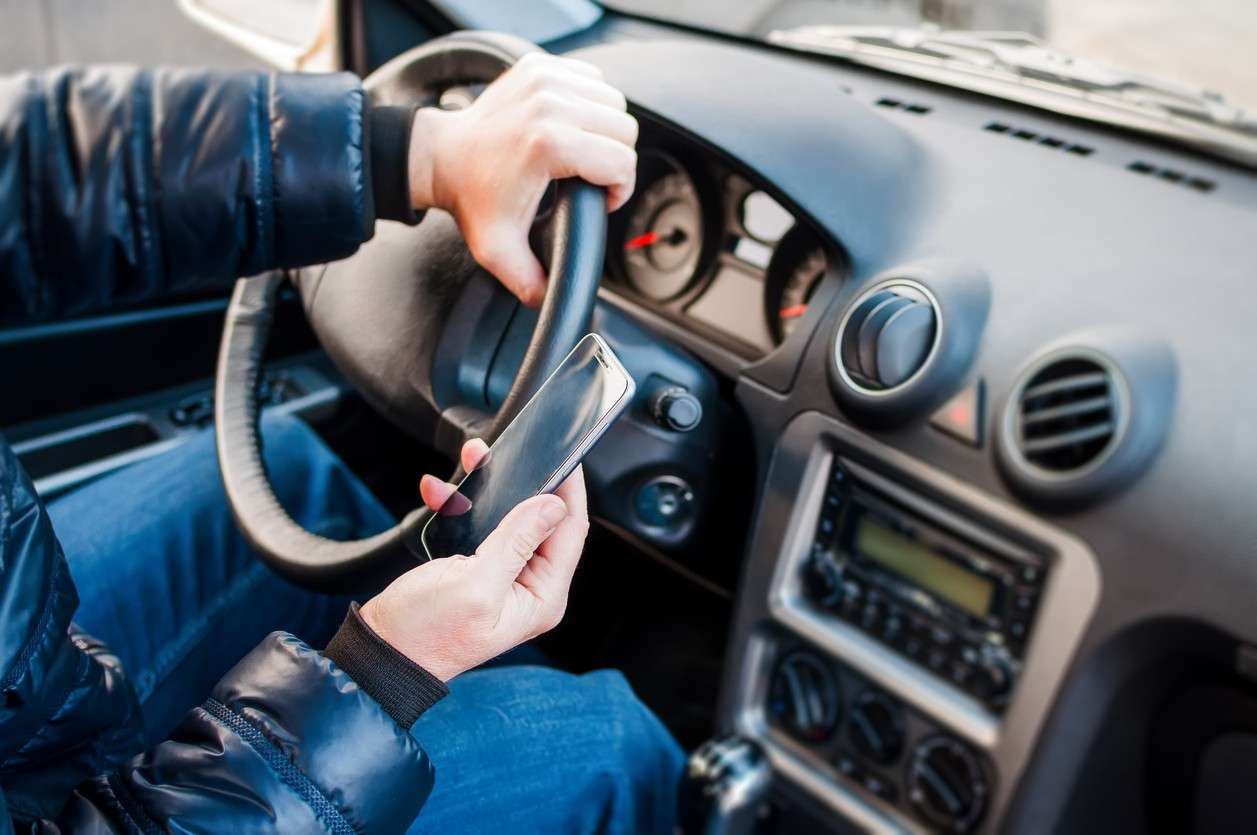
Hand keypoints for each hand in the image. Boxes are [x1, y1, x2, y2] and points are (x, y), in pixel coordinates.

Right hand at [359, 438, 589, 680]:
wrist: (381, 650)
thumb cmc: (424, 633)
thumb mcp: (475, 584)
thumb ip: (516, 541)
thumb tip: (553, 505)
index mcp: (541, 597)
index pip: (570, 532)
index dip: (569, 492)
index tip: (564, 457)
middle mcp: (529, 586)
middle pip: (543, 520)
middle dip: (523, 483)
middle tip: (504, 452)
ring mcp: (505, 576)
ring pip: (510, 516)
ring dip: (489, 489)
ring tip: (472, 462)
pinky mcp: (479, 567)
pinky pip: (481, 525)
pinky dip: (462, 506)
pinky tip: (442, 494)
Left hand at [407, 52, 637, 305]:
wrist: (442, 157)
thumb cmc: (473, 199)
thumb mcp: (499, 251)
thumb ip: (530, 282)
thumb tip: (551, 303)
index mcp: (548, 144)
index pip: (621, 162)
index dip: (618, 189)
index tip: (598, 200)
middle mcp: (550, 104)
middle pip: (623, 129)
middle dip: (615, 159)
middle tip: (591, 178)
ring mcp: (545, 79)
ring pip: (613, 102)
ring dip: (605, 130)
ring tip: (582, 152)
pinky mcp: (541, 65)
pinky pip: (593, 80)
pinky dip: (590, 102)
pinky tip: (572, 125)